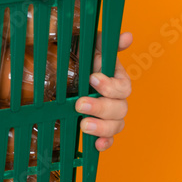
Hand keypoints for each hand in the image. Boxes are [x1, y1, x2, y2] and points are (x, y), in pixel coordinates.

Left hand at [75, 31, 132, 150]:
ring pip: (117, 124)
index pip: (123, 86)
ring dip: (103, 126)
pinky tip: (96, 144)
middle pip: (121, 108)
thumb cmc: (73, 54)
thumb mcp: (85, 43)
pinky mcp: (97, 123)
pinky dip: (105, 142)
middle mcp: (113, 96)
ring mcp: (106, 111)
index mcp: (114, 76)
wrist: (54, 69)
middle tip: (80, 104)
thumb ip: (103, 41)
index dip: (110, 85)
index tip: (92, 78)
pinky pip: (108, 138)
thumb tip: (127, 37)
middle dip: (101, 107)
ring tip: (84, 124)